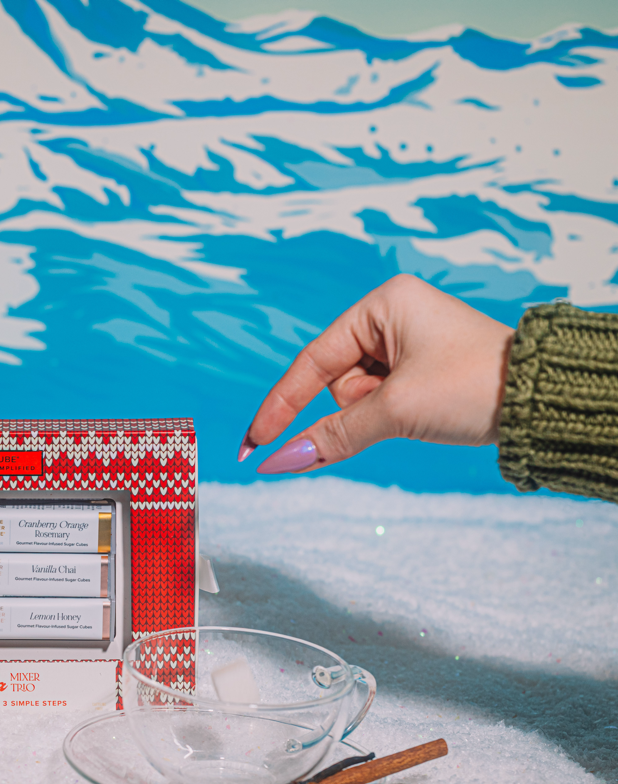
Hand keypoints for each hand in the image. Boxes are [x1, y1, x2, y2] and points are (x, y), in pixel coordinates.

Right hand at [240, 275, 514, 473]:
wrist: (545, 400)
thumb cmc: (476, 385)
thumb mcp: (397, 410)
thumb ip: (333, 435)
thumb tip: (281, 462)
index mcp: (383, 305)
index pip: (312, 361)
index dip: (280, 405)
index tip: (254, 444)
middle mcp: (392, 317)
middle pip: (337, 380)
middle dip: (357, 407)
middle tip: (400, 413)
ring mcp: (407, 344)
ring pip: (358, 396)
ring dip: (377, 414)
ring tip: (423, 410)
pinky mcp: (421, 370)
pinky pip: (380, 402)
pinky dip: (389, 417)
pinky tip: (423, 415)